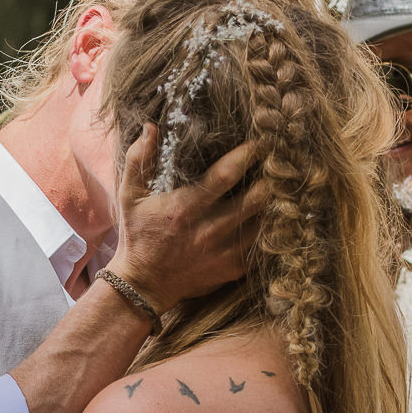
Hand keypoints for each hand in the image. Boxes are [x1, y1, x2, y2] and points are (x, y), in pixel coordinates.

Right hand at [109, 125, 264, 312]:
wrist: (144, 285)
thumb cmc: (138, 235)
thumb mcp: (129, 196)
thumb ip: (139, 160)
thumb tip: (151, 127)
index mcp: (185, 208)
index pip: (225, 176)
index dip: (247, 155)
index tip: (259, 142)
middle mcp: (209, 230)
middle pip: (256, 199)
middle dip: (271, 177)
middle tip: (280, 161)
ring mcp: (225, 253)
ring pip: (266, 222)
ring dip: (275, 202)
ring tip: (282, 184)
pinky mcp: (234, 269)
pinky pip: (263, 245)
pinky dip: (272, 228)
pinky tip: (274, 213)